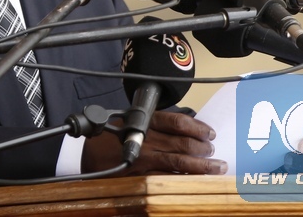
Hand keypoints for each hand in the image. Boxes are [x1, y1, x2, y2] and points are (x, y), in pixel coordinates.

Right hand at [81, 110, 226, 175]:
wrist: (85, 155)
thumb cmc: (107, 137)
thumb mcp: (127, 121)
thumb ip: (151, 124)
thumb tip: (180, 128)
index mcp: (143, 122)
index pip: (177, 121)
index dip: (197, 127)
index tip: (209, 132)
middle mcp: (146, 138)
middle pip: (182, 142)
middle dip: (203, 147)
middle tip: (213, 151)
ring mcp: (144, 158)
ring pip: (180, 161)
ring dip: (202, 165)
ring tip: (216, 167)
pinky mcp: (141, 176)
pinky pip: (168, 177)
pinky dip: (184, 178)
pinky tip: (196, 180)